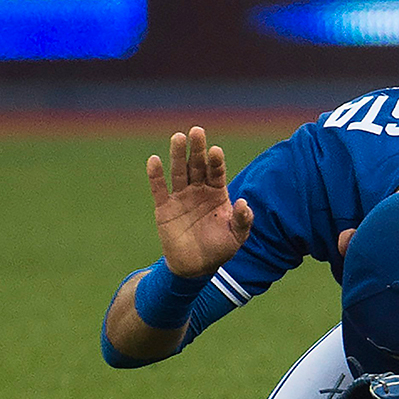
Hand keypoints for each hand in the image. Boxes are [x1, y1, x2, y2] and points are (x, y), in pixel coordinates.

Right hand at [147, 126, 253, 277]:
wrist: (196, 267)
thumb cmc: (220, 249)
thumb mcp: (237, 236)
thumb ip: (243, 220)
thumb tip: (244, 203)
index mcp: (217, 194)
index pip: (216, 173)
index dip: (216, 162)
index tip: (215, 151)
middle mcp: (198, 191)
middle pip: (197, 166)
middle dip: (197, 149)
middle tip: (197, 131)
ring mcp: (181, 198)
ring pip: (179, 172)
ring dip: (178, 155)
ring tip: (178, 137)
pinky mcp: (164, 208)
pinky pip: (159, 189)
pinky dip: (156, 176)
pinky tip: (154, 160)